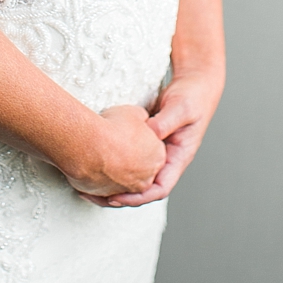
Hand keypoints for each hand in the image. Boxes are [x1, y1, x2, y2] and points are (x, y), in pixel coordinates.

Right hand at [63, 104, 165, 198]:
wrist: (88, 144)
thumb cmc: (112, 128)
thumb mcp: (133, 113)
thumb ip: (142, 119)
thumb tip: (140, 119)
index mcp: (158, 157)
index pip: (152, 150)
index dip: (138, 140)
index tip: (125, 132)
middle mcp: (146, 178)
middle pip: (138, 168)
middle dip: (127, 159)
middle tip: (112, 146)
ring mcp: (126, 189)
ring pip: (120, 181)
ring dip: (111, 172)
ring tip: (96, 157)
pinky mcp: (106, 195)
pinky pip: (101, 190)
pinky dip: (95, 181)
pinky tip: (88, 169)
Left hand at [90, 71, 223, 207]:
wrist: (194, 84)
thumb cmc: (192, 97)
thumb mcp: (182, 109)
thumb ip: (167, 121)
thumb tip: (150, 132)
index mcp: (178, 158)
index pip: (160, 188)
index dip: (139, 197)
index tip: (117, 198)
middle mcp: (166, 160)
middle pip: (144, 189)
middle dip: (121, 196)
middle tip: (94, 196)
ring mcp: (155, 153)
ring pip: (136, 177)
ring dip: (115, 185)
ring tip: (89, 188)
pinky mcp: (145, 142)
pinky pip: (130, 160)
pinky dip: (114, 166)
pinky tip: (95, 162)